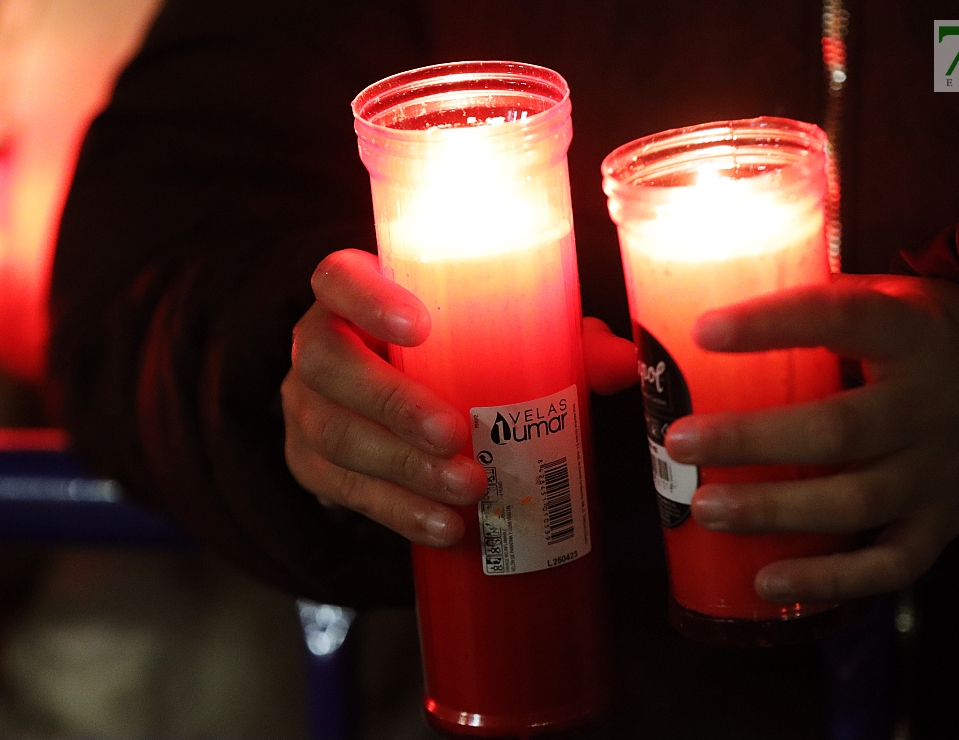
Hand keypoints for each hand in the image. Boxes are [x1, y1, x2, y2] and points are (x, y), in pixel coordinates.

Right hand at [282, 249, 635, 547]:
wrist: (380, 406)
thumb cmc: (445, 355)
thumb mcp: (490, 338)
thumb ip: (555, 341)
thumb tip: (624, 362)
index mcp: (355, 294)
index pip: (338, 277)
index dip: (369, 298)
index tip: (421, 326)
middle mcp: (318, 344)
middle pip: (329, 364)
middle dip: (394, 404)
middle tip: (456, 436)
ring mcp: (305, 407)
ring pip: (335, 436)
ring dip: (403, 469)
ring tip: (467, 490)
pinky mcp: (309, 465)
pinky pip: (341, 491)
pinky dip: (396, 512)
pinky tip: (442, 527)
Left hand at [664, 274, 958, 603]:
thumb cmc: (914, 336)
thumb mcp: (881, 298)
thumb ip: (812, 305)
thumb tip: (703, 316)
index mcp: (909, 332)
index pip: (840, 319)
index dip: (772, 325)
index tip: (703, 331)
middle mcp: (929, 406)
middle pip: (837, 430)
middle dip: (750, 441)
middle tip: (680, 441)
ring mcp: (939, 472)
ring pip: (854, 503)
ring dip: (773, 511)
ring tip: (705, 509)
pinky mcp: (942, 524)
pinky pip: (889, 564)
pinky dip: (828, 580)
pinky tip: (768, 582)